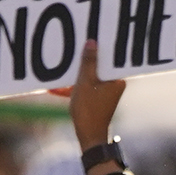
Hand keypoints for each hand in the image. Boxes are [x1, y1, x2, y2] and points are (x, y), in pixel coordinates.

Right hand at [70, 40, 125, 158]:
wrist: (89, 137)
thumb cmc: (88, 111)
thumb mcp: (85, 83)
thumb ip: (88, 62)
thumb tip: (92, 43)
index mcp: (117, 78)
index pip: (110, 56)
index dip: (100, 47)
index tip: (91, 37)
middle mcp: (115, 83)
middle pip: (99, 65)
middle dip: (85, 60)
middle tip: (75, 49)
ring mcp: (107, 91)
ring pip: (91, 76)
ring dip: (77, 75)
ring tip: (63, 70)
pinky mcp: (98, 98)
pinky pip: (87, 86)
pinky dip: (76, 86)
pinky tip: (58, 87)